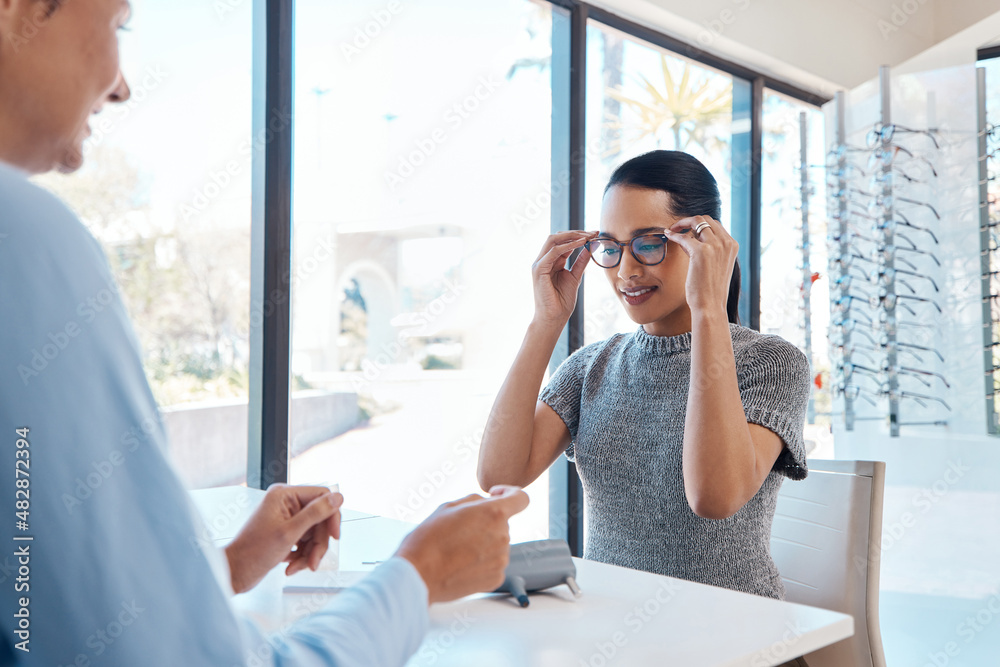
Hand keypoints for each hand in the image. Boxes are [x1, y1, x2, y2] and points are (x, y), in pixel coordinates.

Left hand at [224, 484, 342, 593]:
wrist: (234, 574)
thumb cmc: (252, 553)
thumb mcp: (289, 533)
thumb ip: (316, 513)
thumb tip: (338, 497)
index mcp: (284, 495)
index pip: (322, 496)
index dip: (331, 516)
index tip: (334, 536)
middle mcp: (285, 503)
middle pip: (319, 518)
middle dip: (318, 543)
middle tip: (313, 561)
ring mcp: (285, 518)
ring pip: (314, 532)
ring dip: (310, 552)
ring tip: (299, 566)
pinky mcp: (285, 532)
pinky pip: (305, 541)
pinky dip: (302, 555)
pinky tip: (291, 565)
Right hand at [394, 485, 529, 603]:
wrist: (419, 574)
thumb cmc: (428, 539)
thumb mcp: (449, 506)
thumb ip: (476, 501)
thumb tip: (486, 502)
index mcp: (494, 513)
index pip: (521, 498)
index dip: (510, 493)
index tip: (497, 496)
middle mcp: (503, 536)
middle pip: (503, 523)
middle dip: (486, 522)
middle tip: (460, 529)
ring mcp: (501, 559)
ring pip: (498, 543)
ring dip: (484, 542)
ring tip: (457, 549)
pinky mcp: (496, 578)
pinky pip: (494, 562)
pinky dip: (482, 561)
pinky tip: (461, 563)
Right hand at [531, 231, 597, 327]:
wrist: (553, 318)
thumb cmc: (561, 302)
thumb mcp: (575, 277)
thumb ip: (580, 262)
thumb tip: (589, 248)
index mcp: (551, 262)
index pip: (563, 242)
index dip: (579, 236)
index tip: (595, 234)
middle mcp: (543, 260)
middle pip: (557, 237)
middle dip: (576, 232)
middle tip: (593, 232)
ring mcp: (539, 264)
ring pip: (553, 240)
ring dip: (572, 235)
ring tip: (588, 236)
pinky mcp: (539, 270)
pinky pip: (553, 252)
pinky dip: (567, 246)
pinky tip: (580, 244)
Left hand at [664, 216, 738, 316]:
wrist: (710, 306)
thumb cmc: (710, 290)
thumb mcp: (715, 265)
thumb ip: (709, 251)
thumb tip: (691, 238)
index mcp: (732, 245)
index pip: (715, 225)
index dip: (699, 226)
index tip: (687, 232)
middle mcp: (726, 243)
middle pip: (706, 219)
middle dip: (690, 221)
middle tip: (678, 228)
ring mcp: (715, 246)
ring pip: (696, 221)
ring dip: (681, 224)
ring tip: (672, 230)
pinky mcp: (701, 252)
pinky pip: (684, 236)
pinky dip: (674, 235)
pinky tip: (667, 235)